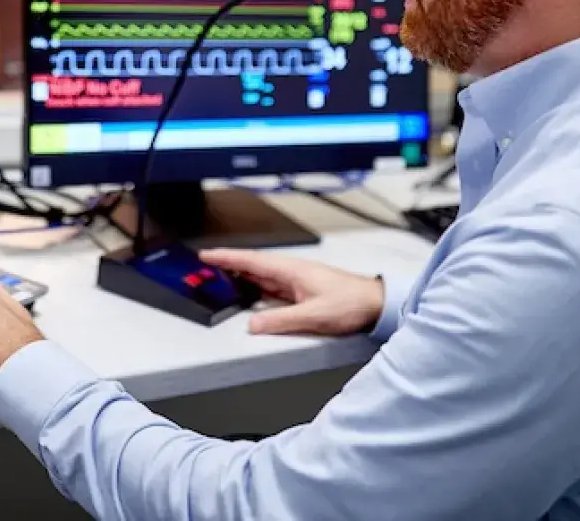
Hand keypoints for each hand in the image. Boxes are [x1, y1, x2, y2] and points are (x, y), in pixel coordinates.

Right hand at [199, 249, 384, 336]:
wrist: (374, 304)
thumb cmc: (351, 302)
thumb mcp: (314, 315)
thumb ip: (281, 320)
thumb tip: (253, 324)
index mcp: (290, 270)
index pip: (251, 261)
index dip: (227, 258)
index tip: (207, 255)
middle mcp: (291, 272)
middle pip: (252, 266)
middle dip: (228, 264)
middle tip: (205, 266)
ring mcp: (296, 281)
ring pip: (261, 276)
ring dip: (240, 275)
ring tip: (220, 278)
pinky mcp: (301, 291)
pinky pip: (271, 287)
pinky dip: (255, 287)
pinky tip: (249, 292)